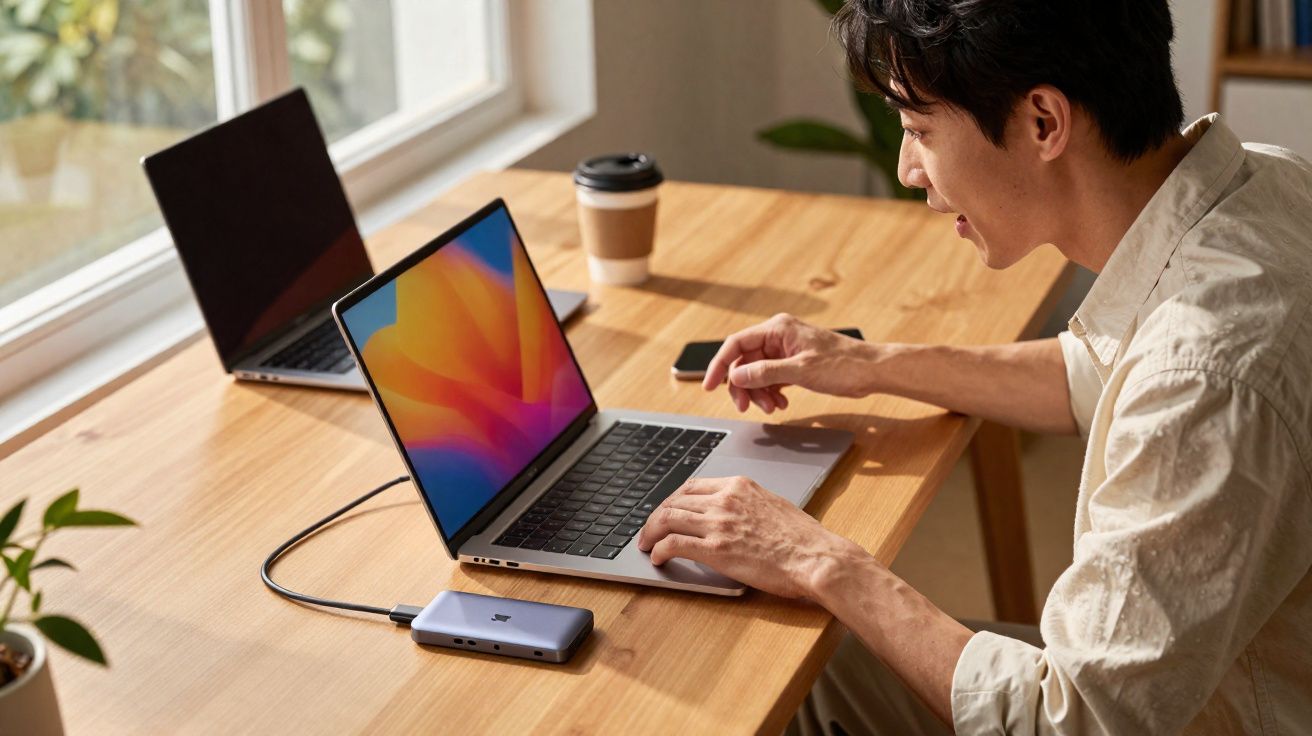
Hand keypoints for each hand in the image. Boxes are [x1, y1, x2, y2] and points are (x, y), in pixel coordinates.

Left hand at [635, 476, 864, 598]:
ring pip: (668, 519)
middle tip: (650, 530)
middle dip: (656, 516)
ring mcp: (719, 523)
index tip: (667, 511)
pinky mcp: (715, 549)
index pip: (693, 486)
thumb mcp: (773, 505)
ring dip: (651, 532)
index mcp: (740, 486)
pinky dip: (660, 550)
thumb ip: (748, 504)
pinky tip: (658, 559)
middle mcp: (725, 499)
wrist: (816, 557)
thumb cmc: (804, 539)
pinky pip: (674, 544)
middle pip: (675, 501)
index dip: (673, 500)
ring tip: (646, 545)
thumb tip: (734, 514)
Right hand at [703, 313, 874, 412]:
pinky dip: (771, 392)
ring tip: (773, 407)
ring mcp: (785, 349)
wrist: (871, 371)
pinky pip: (771, 378)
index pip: (736, 344)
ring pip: (757, 373)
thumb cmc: (843, 365)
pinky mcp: (793, 363)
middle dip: (744, 386)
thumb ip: (765, 373)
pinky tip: (781, 403)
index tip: (709, 385)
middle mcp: (778, 336)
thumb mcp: (800, 371)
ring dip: (759, 393)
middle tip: (746, 407)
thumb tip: (736, 376)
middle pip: (744, 361)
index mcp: (777, 328)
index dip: (719, 365)